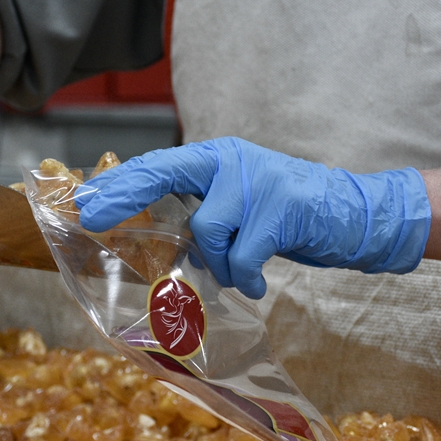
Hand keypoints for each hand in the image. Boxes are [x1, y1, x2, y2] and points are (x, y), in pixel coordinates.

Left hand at [75, 137, 430, 297]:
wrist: (356, 215)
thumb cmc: (292, 218)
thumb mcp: (242, 206)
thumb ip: (205, 212)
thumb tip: (155, 240)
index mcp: (218, 159)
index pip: (160, 164)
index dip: (120, 181)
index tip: (84, 198)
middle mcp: (232, 160)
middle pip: (165, 173)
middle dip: (124, 196)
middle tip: (92, 216)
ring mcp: (257, 180)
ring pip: (208, 232)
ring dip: (222, 264)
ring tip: (243, 273)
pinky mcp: (282, 206)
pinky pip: (243, 256)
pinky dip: (248, 277)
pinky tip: (259, 282)